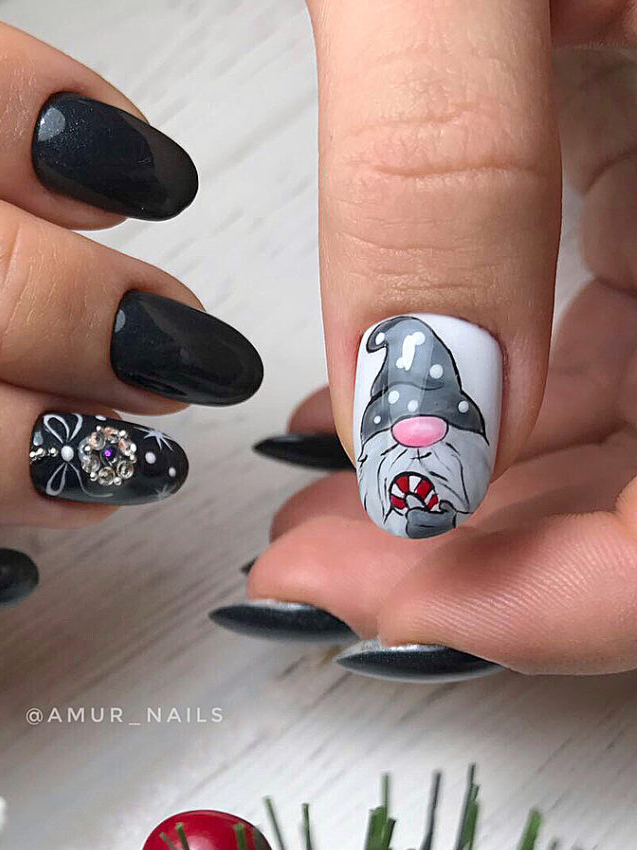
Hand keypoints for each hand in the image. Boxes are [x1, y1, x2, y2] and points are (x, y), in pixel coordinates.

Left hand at [215, 2, 636, 680]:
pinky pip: (603, 356)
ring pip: (628, 440)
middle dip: (483, 565)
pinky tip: (373, 419)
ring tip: (314, 519)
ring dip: (469, 506)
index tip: (378, 608)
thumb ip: (447, 176)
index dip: (562, 603)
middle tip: (309, 573)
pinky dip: (483, 417)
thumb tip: (411, 439)